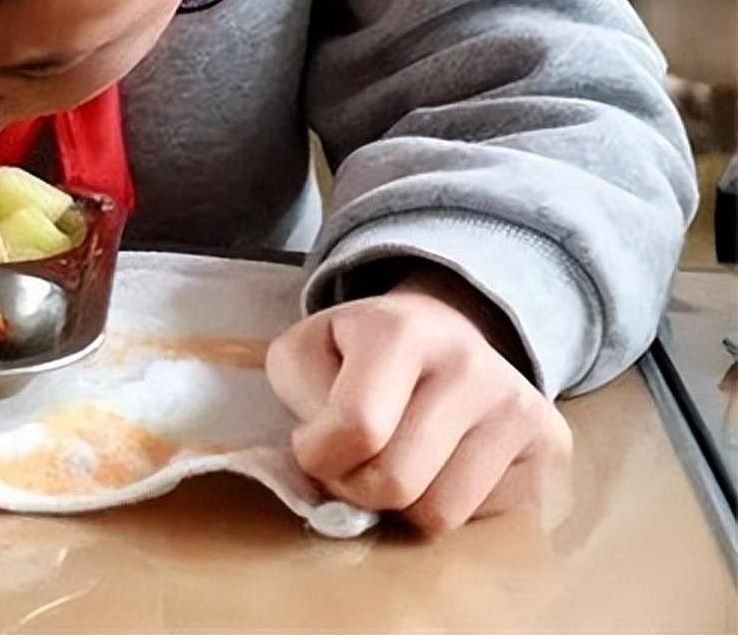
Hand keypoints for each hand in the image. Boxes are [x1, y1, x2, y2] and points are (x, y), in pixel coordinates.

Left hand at [266, 266, 572, 534]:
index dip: (317, 456)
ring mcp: (519, 403)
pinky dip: (448, 505)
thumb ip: (298, 402)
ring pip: (439, 513)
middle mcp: (470, 362)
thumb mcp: (306, 353)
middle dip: (355, 487)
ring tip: (398, 461)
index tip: (313, 442)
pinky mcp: (551, 444)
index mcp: (401, 329)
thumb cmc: (361, 354)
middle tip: (354, 460)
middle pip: (396, 481)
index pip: (356, 428)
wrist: (445, 333)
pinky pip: (482, 519)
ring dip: (402, 506)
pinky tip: (442, 466)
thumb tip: (313, 471)